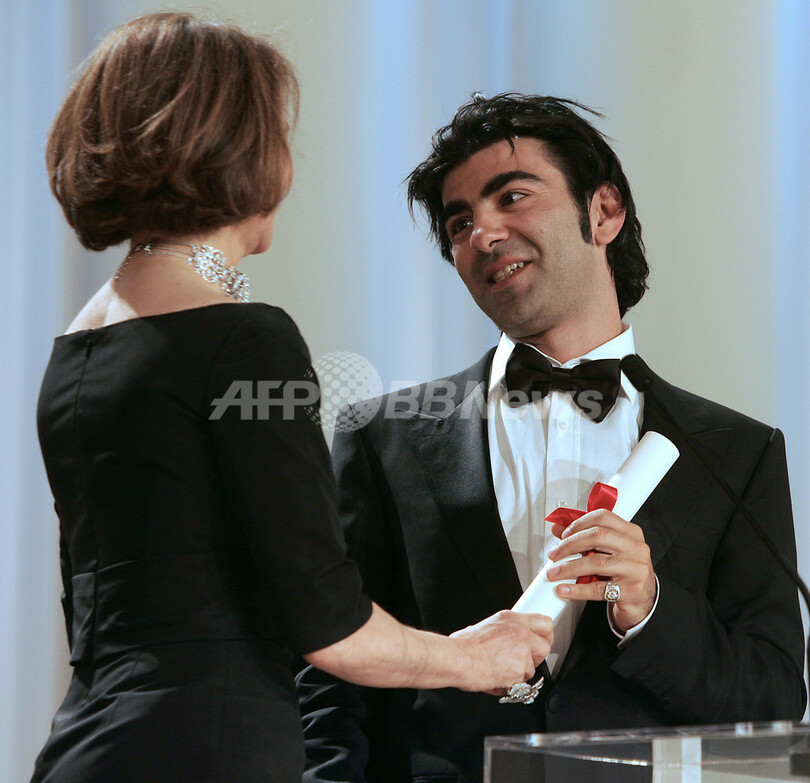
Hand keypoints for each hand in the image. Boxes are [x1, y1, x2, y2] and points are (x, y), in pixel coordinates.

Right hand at [449, 610, 552, 692]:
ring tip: (501, 670)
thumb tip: (507, 638)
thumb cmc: (464, 645)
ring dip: (520, 672)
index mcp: (511, 619)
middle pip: (545, 647)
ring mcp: (522, 652)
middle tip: (523, 660)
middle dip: (536, 657)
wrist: (458, 659)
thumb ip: (505, 631)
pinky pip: (522, 682)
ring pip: (533, 668)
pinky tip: (498, 678)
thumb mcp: (487, 626)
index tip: (542, 640)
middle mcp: (520, 633)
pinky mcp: (520, 671)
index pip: (544, 622)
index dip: (545, 635)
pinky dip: (512, 684)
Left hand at [546, 508, 655, 631]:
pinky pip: (599, 588)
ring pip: (596, 562)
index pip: (602, 517)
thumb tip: (557, 527)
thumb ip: (583, 537)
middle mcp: (636, 547)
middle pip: (597, 536)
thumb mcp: (606, 550)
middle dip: (569, 545)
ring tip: (554, 573)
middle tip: (554, 554)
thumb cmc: (623, 571)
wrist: (642, 600)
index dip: (579, 523)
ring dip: (569, 567)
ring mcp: (636, 568)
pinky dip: (578, 589)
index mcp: (630, 532)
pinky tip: (564, 590)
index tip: (563, 534)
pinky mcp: (632, 590)